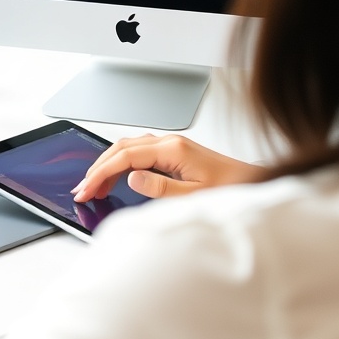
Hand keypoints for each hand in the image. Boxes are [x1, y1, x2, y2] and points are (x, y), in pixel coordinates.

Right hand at [71, 134, 265, 200]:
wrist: (256, 184)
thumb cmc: (232, 190)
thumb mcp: (194, 195)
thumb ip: (160, 188)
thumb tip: (131, 177)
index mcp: (173, 149)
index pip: (125, 157)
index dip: (101, 173)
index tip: (86, 189)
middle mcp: (170, 143)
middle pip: (121, 148)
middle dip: (98, 167)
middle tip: (83, 189)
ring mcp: (172, 146)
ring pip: (128, 148)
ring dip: (108, 164)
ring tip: (94, 186)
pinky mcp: (175, 153)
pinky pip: (139, 152)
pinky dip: (122, 163)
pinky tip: (117, 177)